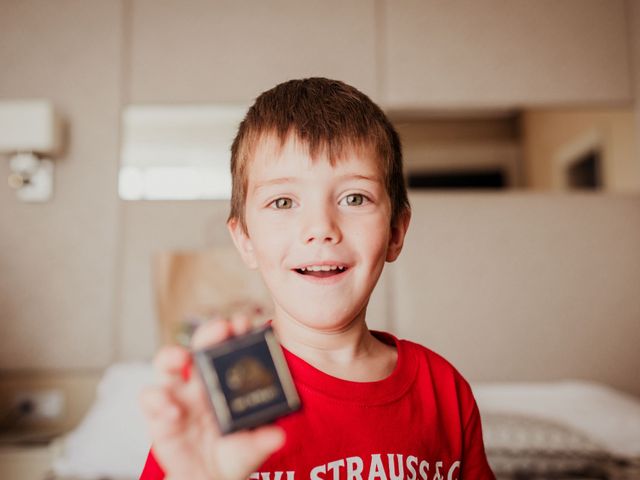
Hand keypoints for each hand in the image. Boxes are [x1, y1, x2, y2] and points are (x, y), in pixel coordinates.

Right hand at [140, 314, 284, 479]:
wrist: (208, 479)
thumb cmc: (232, 455)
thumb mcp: (252, 448)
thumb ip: (262, 441)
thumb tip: (279, 435)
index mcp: (225, 381)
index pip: (229, 347)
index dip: (236, 332)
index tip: (245, 323)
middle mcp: (200, 382)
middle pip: (199, 344)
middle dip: (209, 332)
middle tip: (222, 327)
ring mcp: (178, 395)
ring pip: (166, 363)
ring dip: (173, 355)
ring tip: (184, 359)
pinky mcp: (158, 415)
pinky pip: (150, 399)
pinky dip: (158, 400)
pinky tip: (174, 411)